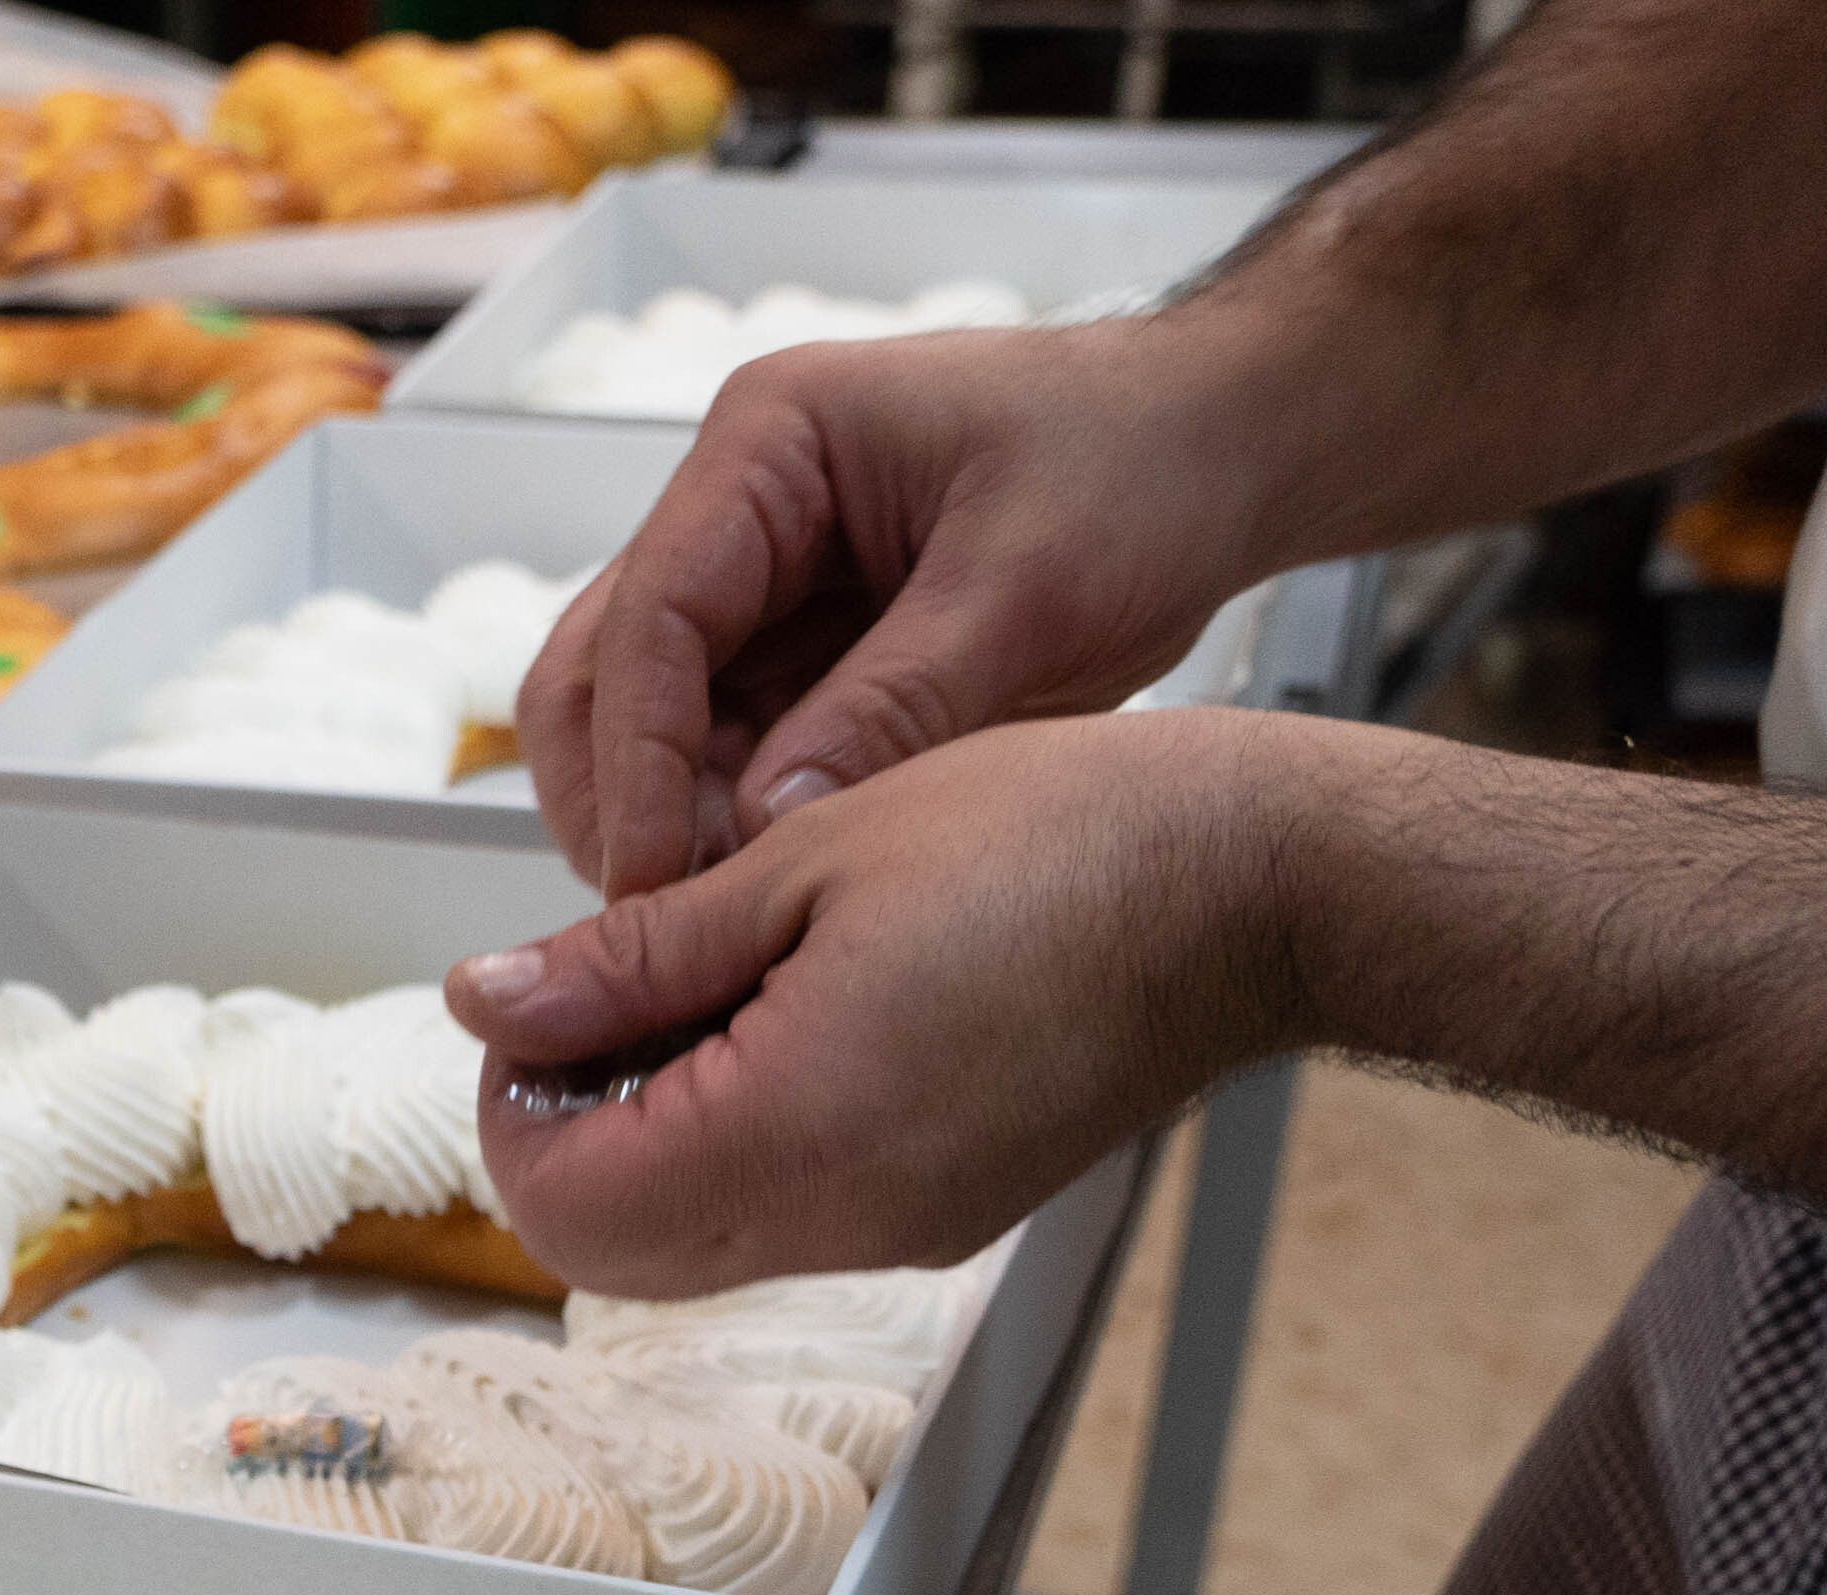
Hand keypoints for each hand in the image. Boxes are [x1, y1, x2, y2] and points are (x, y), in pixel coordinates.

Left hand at [446, 711, 1328, 1297]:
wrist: (1251, 886)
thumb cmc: (1058, 838)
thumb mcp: (803, 858)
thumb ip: (626, 955)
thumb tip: (488, 1000)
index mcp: (789, 1134)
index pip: (558, 1203)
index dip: (515, 1100)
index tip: (544, 1000)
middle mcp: (838, 1220)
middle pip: (610, 1251)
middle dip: (572, 1129)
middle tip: (611, 996)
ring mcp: (896, 1232)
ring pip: (693, 1243)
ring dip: (654, 1134)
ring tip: (716, 985)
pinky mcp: (940, 1214)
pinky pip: (786, 1216)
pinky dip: (742, 1137)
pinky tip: (796, 1014)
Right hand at [522, 315, 1294, 896]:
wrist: (1227, 447)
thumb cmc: (1145, 463)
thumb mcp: (1029, 591)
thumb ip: (894, 707)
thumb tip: (768, 826)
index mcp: (773, 441)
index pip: (650, 615)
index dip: (637, 759)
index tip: (655, 878)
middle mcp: (740, 506)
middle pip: (599, 670)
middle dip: (617, 800)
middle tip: (663, 920)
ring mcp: (762, 580)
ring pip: (644, 723)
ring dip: (667, 822)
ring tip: (719, 915)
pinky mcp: (800, 647)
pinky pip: (726, 750)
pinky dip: (729, 823)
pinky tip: (765, 885)